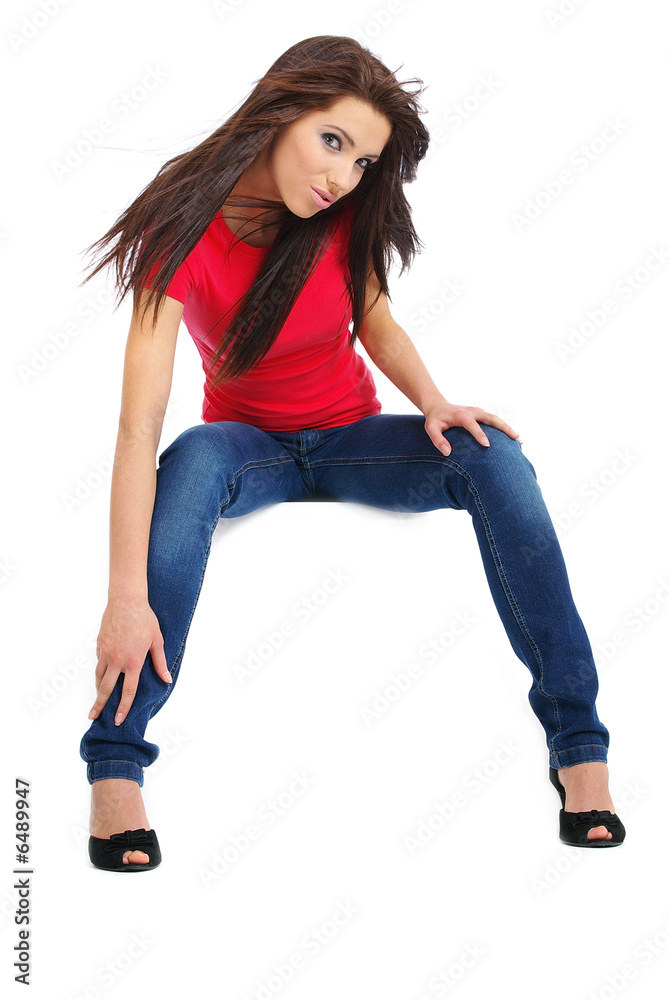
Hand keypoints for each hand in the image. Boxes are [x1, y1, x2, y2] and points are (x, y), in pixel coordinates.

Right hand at [88, 597, 171, 725]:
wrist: (126, 601)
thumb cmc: (144, 619)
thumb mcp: (157, 641)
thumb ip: (159, 662)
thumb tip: (166, 679)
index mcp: (133, 662)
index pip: (127, 691)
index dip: (123, 707)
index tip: (118, 719)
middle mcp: (117, 660)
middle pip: (105, 688)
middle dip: (99, 705)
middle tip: (93, 717)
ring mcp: (106, 653)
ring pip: (99, 676)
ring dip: (97, 689)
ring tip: (96, 700)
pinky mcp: (99, 645)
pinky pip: (98, 662)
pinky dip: (100, 670)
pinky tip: (102, 673)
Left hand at [423, 397, 521, 455]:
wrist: (439, 406)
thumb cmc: (435, 419)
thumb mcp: (430, 428)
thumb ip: (437, 440)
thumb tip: (448, 453)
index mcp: (461, 415)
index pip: (472, 425)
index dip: (479, 434)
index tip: (487, 445)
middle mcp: (473, 412)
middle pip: (491, 418)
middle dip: (504, 427)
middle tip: (516, 437)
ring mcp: (479, 412)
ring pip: (496, 419)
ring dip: (508, 428)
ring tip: (519, 439)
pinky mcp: (482, 415)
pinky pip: (494, 421)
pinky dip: (504, 428)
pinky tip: (513, 438)